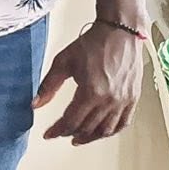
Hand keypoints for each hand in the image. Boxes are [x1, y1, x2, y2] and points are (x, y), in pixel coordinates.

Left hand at [33, 24, 142, 144]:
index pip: (71, 121)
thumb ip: (48, 86)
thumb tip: (35, 104)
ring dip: (91, 137)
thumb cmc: (93, 44)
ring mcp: (124, 100)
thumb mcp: (63, 62)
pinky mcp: (134, 97)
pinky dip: (111, 131)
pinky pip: (123, 122)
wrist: (120, 32)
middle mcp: (110, 100)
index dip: (58, 130)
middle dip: (71, 133)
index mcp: (91, 92)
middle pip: (87, 128)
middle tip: (61, 133)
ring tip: (79, 137)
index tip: (49, 134)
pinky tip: (102, 131)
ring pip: (106, 130)